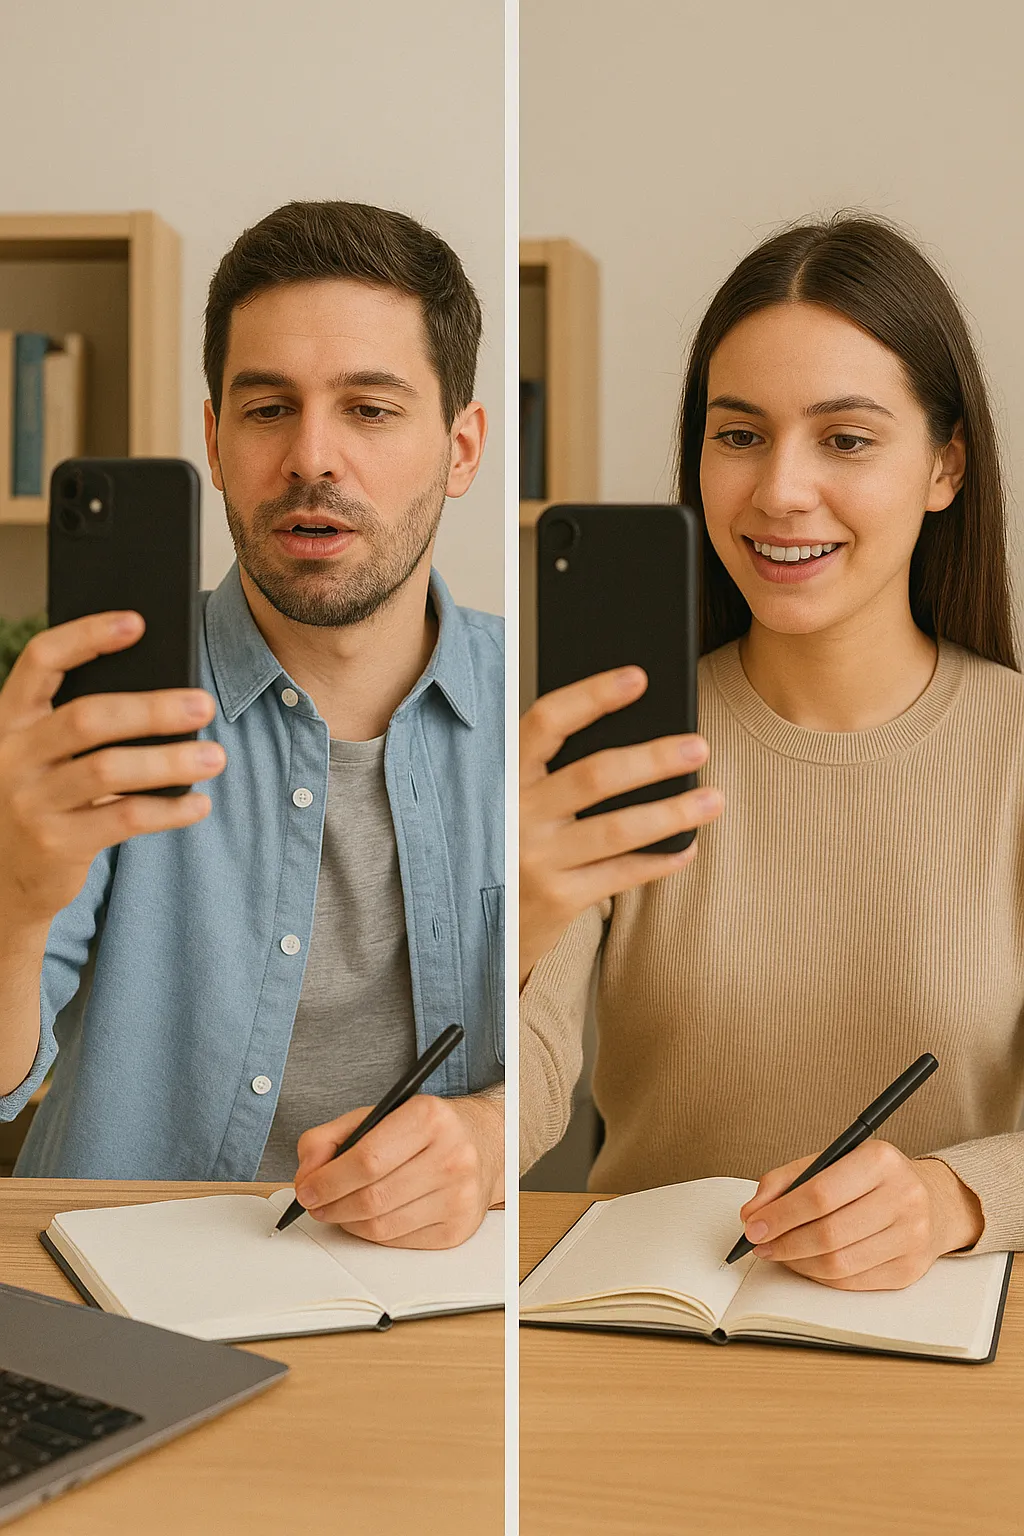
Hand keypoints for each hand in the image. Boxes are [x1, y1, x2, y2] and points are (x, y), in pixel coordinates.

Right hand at [0, 611, 225, 933]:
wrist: (3, 877)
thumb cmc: (44, 797)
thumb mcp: (46, 754)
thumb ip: (83, 726)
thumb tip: (170, 695)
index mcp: (10, 719)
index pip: (40, 661)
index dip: (86, 636)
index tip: (137, 622)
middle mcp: (12, 755)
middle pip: (88, 717)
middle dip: (152, 709)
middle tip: (204, 704)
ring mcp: (30, 801)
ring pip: (109, 770)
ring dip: (170, 761)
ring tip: (215, 757)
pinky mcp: (55, 844)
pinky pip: (124, 820)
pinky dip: (169, 811)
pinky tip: (199, 804)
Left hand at [293, 1092, 503, 1248]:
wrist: (484, 1144)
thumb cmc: (425, 1129)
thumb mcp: (379, 1114)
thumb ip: (331, 1136)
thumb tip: (307, 1173)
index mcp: (429, 1118)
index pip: (367, 1159)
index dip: (328, 1180)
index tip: (307, 1188)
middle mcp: (452, 1157)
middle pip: (372, 1197)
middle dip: (331, 1205)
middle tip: (315, 1202)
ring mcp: (459, 1196)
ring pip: (382, 1226)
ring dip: (347, 1222)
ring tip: (338, 1208)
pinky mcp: (458, 1228)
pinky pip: (397, 1241)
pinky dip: (372, 1233)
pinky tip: (368, 1216)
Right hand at [520, 666, 722, 983]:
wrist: (468, 928)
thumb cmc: (503, 846)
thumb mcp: (507, 802)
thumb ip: (548, 772)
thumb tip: (634, 736)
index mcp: (501, 777)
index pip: (545, 724)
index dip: (591, 697)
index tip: (637, 678)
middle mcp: (514, 816)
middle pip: (594, 776)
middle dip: (653, 759)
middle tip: (699, 746)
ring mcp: (535, 860)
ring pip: (617, 829)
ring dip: (672, 812)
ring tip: (713, 798)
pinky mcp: (556, 900)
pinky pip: (621, 874)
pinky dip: (659, 859)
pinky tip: (686, 847)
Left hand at [739, 1142, 984, 1289]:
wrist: (929, 1199)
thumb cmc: (870, 1179)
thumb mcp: (830, 1162)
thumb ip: (786, 1181)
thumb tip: (751, 1213)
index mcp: (880, 1160)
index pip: (820, 1193)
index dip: (781, 1214)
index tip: (752, 1225)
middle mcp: (903, 1197)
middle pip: (829, 1233)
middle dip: (784, 1242)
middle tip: (759, 1243)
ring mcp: (911, 1237)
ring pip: (838, 1264)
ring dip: (798, 1262)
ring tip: (779, 1252)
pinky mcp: (909, 1269)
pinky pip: (851, 1281)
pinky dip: (819, 1275)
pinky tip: (806, 1262)